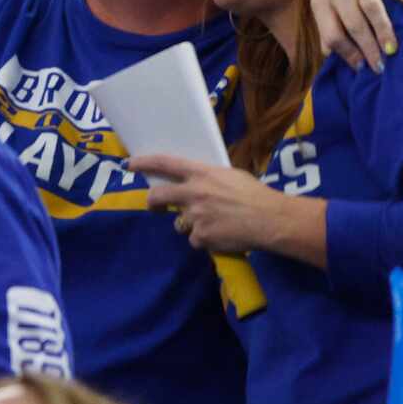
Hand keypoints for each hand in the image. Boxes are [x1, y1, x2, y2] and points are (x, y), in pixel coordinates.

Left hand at [136, 154, 313, 256]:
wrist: (273, 220)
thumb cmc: (257, 195)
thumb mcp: (231, 176)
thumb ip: (209, 178)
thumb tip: (198, 181)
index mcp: (201, 174)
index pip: (164, 163)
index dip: (144, 163)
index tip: (129, 164)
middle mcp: (193, 193)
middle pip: (158, 196)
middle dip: (152, 202)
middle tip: (154, 206)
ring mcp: (195, 216)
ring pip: (180, 223)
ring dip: (191, 224)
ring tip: (216, 224)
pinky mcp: (202, 237)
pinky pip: (196, 240)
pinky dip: (206, 240)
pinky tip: (223, 236)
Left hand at [312, 0, 402, 70]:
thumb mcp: (322, 0)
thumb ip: (325, 25)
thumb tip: (328, 53)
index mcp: (320, 0)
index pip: (331, 33)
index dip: (346, 53)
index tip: (361, 66)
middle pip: (354, 24)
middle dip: (367, 48)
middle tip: (380, 65)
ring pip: (373, 10)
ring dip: (384, 32)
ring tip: (392, 49)